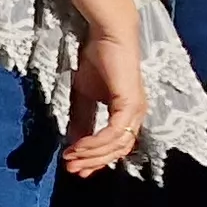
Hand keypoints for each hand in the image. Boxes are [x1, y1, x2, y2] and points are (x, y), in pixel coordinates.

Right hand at [60, 27, 146, 176]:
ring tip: (70, 159)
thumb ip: (82, 119)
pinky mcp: (129, 105)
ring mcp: (135, 112)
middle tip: (71, 170)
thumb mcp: (84, 96)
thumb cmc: (98, 60)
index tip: (76, 168)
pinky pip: (113, 133)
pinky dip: (95, 142)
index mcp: (127, 114)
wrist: (108, 37)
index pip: (116, 145)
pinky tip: (78, 146)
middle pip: (118, 150)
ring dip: (92, 155)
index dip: (97, 158)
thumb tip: (74, 142)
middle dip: (93, 162)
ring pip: (116, 145)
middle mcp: (135, 116)